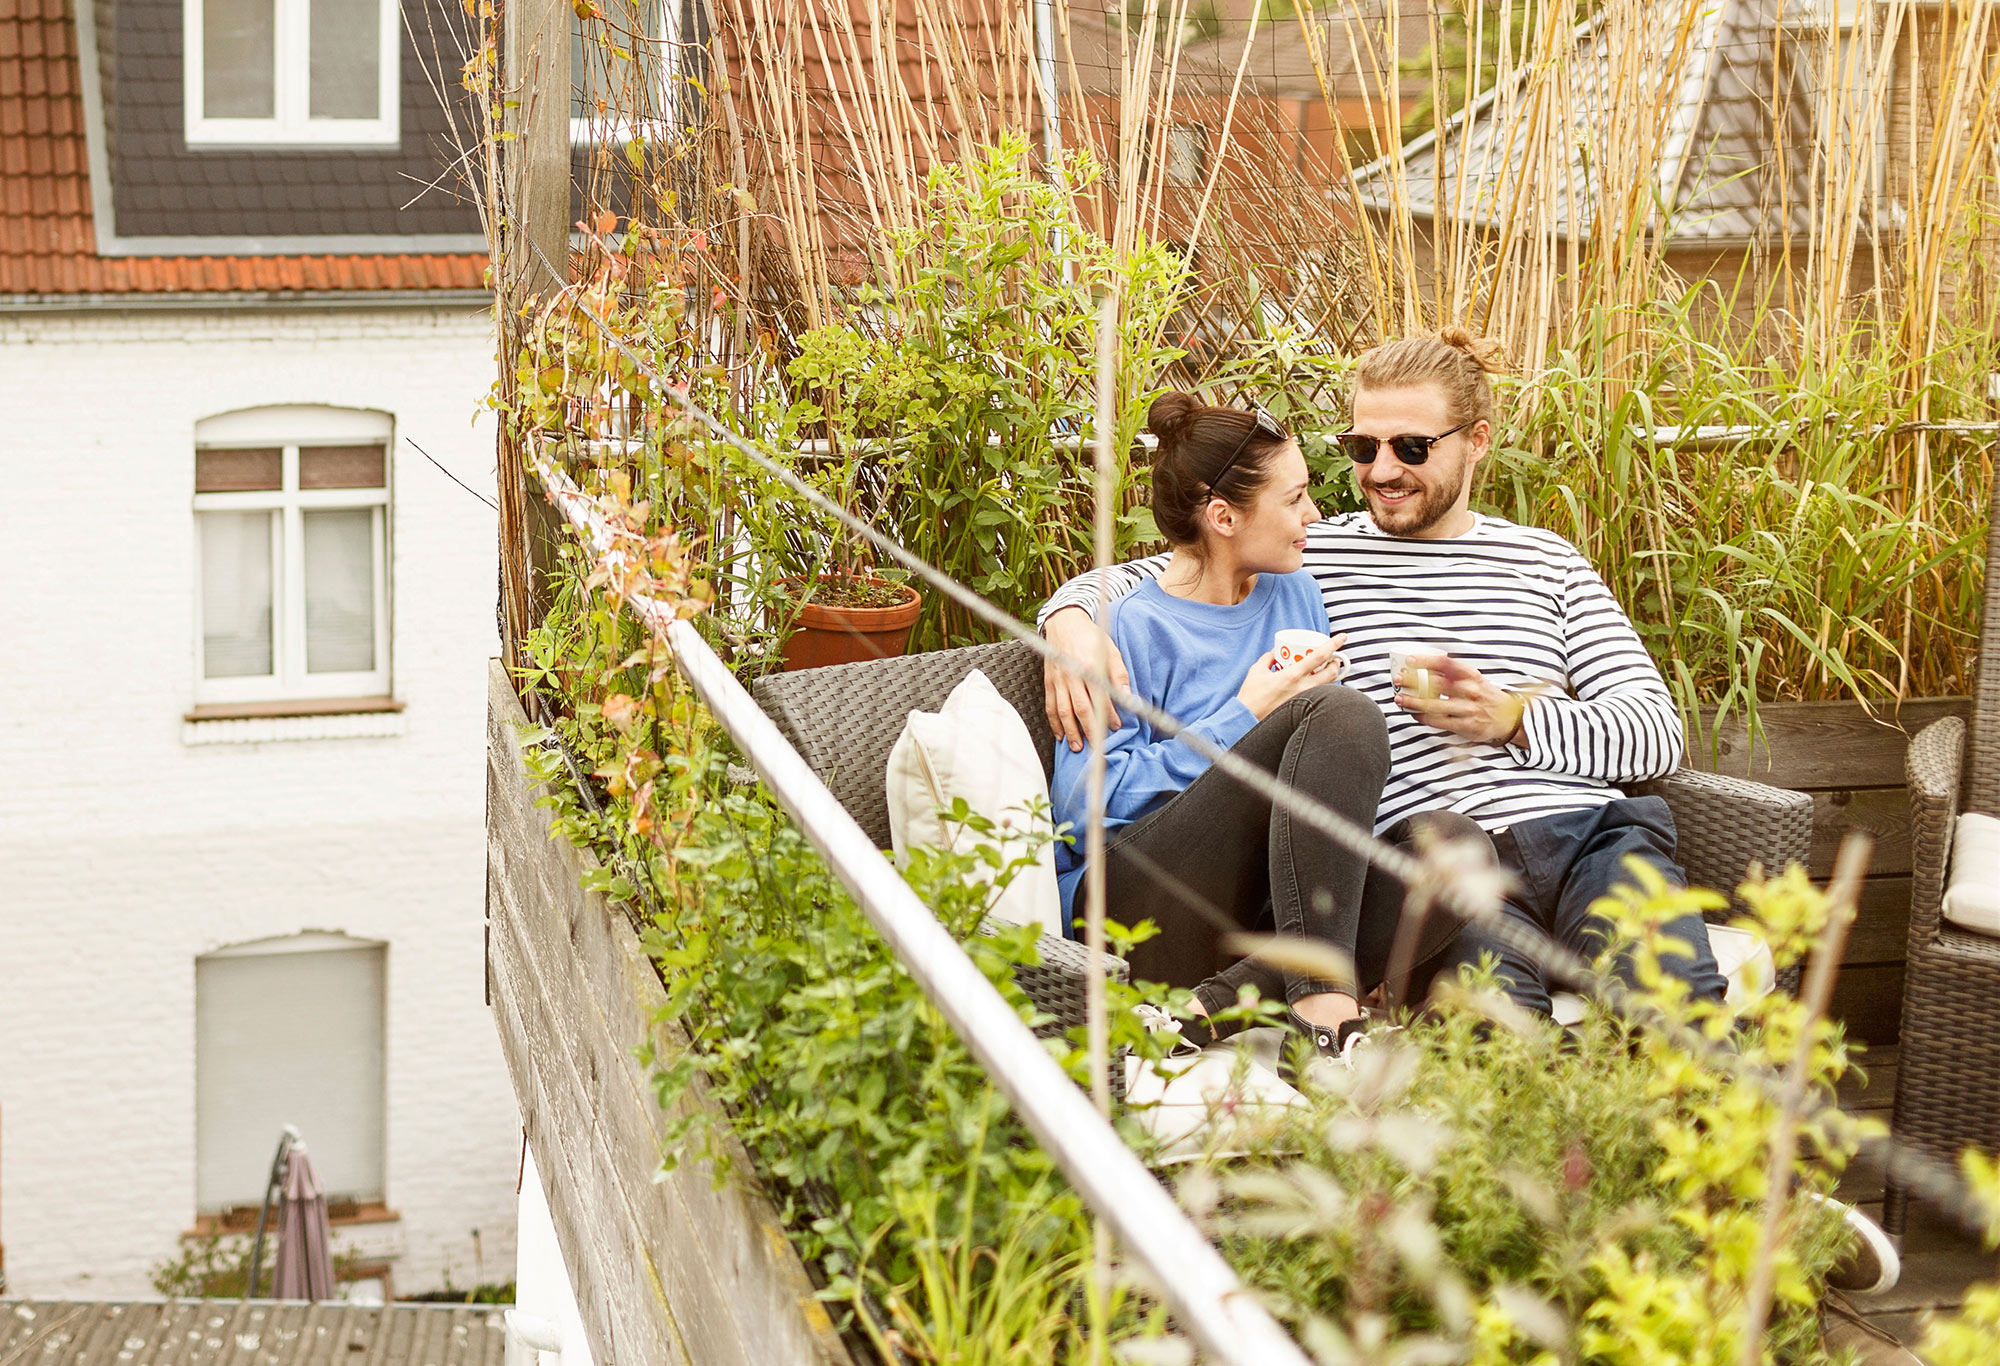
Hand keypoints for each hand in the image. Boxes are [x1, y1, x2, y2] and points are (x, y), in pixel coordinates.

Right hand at [1044, 607, 1129, 751]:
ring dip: (1071, 731)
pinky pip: (1051, 706)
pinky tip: (1060, 735)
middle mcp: (1072, 676)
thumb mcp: (1110, 650)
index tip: (1116, 727)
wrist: (1064, 622)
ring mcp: (1058, 680)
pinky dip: (1054, 722)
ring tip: (1077, 747)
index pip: (1100, 698)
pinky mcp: (1049, 682)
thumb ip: (1119, 674)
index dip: (1108, 715)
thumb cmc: (1091, 637)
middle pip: (1081, 709)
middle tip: (1097, 746)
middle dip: (1089, 730)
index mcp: (1089, 667)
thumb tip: (1127, 697)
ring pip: (1064, 711)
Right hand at [1237, 636, 1345, 720]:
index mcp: (1293, 675)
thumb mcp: (1257, 671)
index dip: (1333, 644)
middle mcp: (1303, 688)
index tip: (1343, 636)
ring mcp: (1305, 701)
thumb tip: (1276, 652)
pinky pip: (1318, 696)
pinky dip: (1321, 688)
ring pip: (1328, 686)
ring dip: (1330, 676)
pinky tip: (1316, 685)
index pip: (1320, 656)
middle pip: (1331, 673)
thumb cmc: (1251, 696)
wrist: (1247, 720)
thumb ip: (1268, 658)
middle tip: (1333, 658)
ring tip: (1325, 670)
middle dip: (1336, 663)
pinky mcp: (1303, 710)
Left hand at [1394, 654, 1527, 746]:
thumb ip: (1454, 674)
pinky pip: (1439, 721)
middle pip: (1438, 683)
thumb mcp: (1475, 680)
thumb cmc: (1485, 696)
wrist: (1510, 719)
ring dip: (1414, 701)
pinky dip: (1423, 717)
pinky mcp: (1466, 726)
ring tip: (1399, 698)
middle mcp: (1471, 691)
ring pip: (1436, 704)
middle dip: (1415, 680)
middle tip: (1398, 678)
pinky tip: (1414, 714)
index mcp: (1473, 676)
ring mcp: (1468, 709)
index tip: (1410, 659)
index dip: (1427, 660)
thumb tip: (1424, 667)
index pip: (1447, 664)